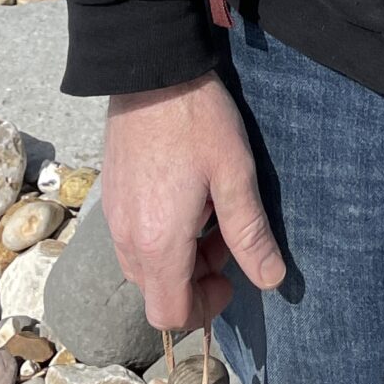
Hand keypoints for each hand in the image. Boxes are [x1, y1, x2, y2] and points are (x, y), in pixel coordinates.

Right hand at [102, 75, 286, 330]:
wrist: (151, 70)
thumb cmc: (196, 120)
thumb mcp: (234, 174)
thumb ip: (250, 234)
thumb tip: (271, 279)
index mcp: (157, 243)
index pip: (170, 313)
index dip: (204, 309)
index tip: (231, 278)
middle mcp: (127, 238)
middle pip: (157, 291)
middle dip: (196, 278)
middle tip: (226, 236)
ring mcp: (114, 216)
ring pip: (144, 265)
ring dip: (179, 256)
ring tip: (209, 209)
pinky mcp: (112, 193)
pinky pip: (133, 237)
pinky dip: (160, 234)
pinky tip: (185, 193)